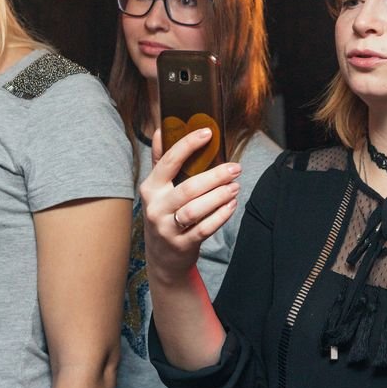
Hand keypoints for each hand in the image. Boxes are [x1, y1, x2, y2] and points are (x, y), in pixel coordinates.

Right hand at [140, 127, 240, 286]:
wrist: (162, 258)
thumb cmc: (164, 214)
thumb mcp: (157, 189)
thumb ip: (160, 160)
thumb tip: (160, 129)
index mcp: (150, 188)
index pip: (168, 161)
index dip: (188, 145)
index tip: (208, 133)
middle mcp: (155, 207)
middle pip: (188, 188)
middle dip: (215, 176)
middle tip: (235, 168)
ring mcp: (167, 228)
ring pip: (195, 210)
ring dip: (219, 196)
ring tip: (235, 187)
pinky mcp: (181, 244)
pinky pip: (204, 229)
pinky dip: (220, 216)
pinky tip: (232, 205)